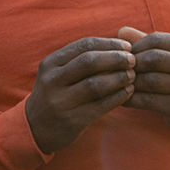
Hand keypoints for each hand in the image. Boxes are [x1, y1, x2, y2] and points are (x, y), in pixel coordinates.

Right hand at [26, 37, 136, 153]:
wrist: (35, 128)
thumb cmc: (58, 92)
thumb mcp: (61, 72)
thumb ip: (84, 57)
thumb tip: (122, 42)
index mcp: (51, 63)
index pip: (84, 45)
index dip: (109, 44)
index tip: (128, 46)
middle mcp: (52, 80)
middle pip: (89, 62)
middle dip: (115, 59)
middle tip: (133, 60)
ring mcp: (60, 101)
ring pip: (95, 85)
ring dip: (119, 78)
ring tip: (132, 76)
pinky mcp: (71, 120)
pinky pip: (100, 105)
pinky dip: (118, 97)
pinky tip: (128, 92)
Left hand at [117, 26, 169, 131]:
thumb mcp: (164, 54)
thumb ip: (144, 42)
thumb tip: (121, 31)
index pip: (157, 39)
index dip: (136, 46)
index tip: (124, 55)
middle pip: (155, 58)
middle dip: (133, 64)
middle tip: (119, 70)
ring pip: (151, 80)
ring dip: (131, 82)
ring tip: (119, 83)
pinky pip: (149, 100)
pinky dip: (132, 99)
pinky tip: (124, 98)